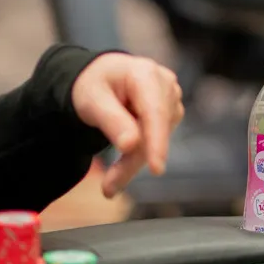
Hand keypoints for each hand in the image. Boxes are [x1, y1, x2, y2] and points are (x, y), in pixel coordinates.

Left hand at [71, 53, 183, 197]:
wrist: (102, 78)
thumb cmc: (95, 85)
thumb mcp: (92, 100)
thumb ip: (111, 120)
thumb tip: (131, 144)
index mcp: (145, 74)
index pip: (155, 111)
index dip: (157, 141)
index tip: (156, 168)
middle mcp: (165, 84)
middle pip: (155, 130)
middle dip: (134, 161)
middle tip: (109, 188)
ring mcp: (171, 99)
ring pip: (157, 139)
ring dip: (135, 163)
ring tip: (111, 181)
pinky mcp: (171, 114)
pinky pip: (157, 141)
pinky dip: (139, 157)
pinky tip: (123, 166)